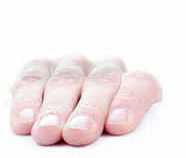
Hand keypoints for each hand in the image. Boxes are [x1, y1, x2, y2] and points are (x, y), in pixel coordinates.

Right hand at [9, 54, 161, 145]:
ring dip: (56, 107)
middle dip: (90, 108)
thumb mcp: (115, 134)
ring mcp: (74, 66)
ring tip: (48, 132)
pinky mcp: (41, 69)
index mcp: (136, 84)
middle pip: (102, 82)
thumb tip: (112, 135)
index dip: (129, 101)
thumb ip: (117, 136)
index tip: (118, 125)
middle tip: (79, 133)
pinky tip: (26, 120)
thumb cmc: (102, 134)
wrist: (72, 118)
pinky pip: (34, 79)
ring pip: (67, 80)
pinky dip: (28, 99)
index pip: (141, 84)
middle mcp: (107, 69)